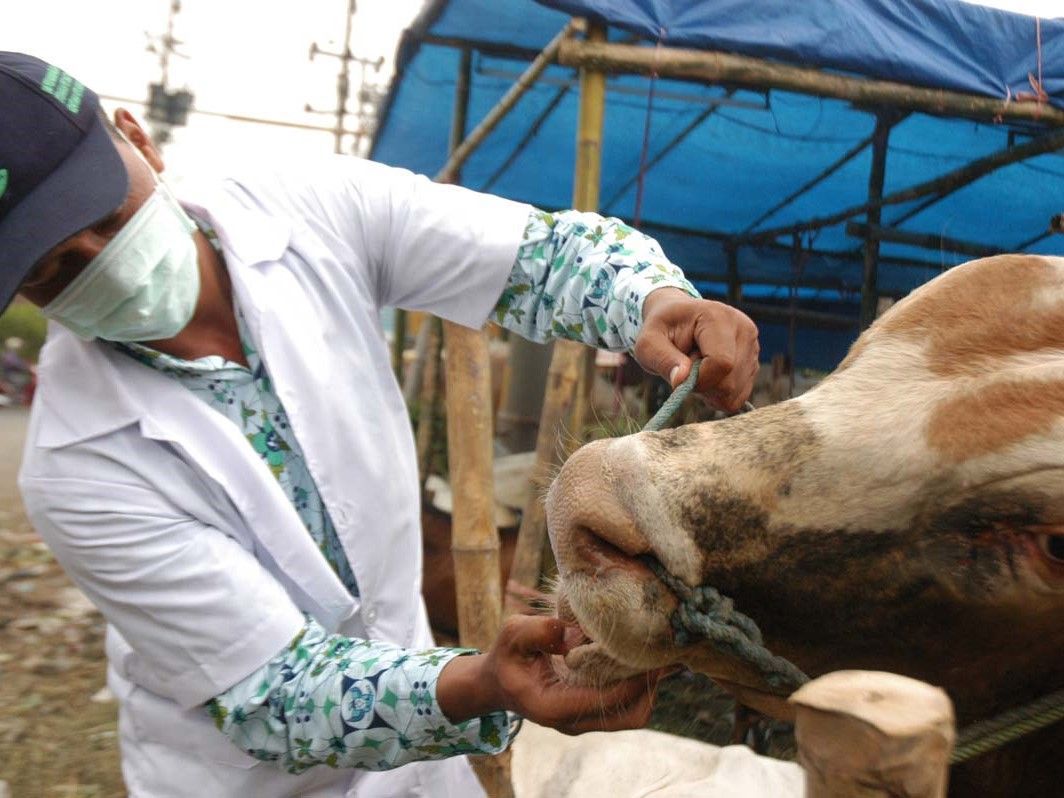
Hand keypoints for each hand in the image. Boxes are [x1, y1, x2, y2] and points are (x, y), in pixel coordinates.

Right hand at [437, 614, 659, 734]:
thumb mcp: (512, 635)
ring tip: (662, 651)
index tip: (651, 652)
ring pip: (634, 713)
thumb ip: (539, 631)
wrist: (498, 682)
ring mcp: (586, 719)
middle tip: (666, 650)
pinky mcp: (593, 710)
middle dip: (651, 685)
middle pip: (631, 715)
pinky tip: (646, 657)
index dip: (634, 677)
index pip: (607, 699)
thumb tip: (572, 632)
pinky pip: (627, 704)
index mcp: (554, 707)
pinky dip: (641, 684)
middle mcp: (575, 721)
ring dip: (650, 685)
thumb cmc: (506, 656)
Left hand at [634, 288, 758, 411]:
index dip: (699, 380)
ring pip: (737, 393)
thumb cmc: (661, 331)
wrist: (676, 320)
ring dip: (711, 391)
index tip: (681, 375)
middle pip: (731, 382)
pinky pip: (739, 396)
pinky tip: (708, 376)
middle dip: (703, 386)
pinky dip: (720, 394)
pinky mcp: (753, 362)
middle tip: (687, 368)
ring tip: (697, 369)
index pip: (722, 363)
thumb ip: (662, 360)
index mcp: (718, 317)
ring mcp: (753, 346)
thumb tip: (681, 381)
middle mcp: (744, 329)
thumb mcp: (648, 344)